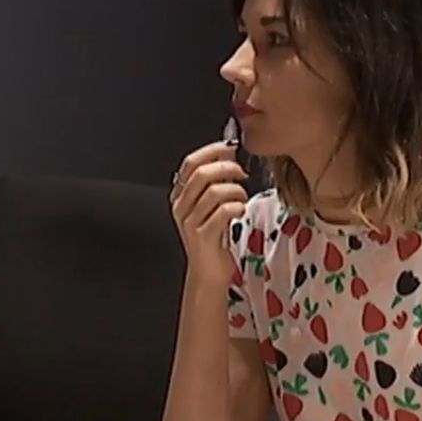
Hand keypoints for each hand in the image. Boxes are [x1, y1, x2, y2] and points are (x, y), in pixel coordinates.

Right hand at [170, 141, 247, 285]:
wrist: (208, 272)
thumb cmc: (213, 238)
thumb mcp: (210, 206)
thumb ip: (214, 182)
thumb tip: (228, 154)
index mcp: (180, 196)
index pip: (190, 162)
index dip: (211, 151)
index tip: (230, 147)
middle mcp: (181, 207)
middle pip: (201, 174)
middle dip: (227, 168)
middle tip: (241, 173)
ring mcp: (190, 222)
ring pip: (215, 192)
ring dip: (236, 190)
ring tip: (241, 198)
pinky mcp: (202, 236)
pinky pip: (223, 211)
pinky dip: (237, 207)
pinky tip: (240, 212)